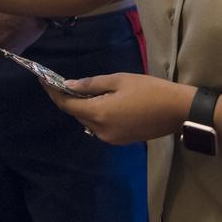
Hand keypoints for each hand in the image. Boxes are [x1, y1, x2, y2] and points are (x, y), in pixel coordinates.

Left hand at [43, 72, 195, 144]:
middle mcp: (100, 130)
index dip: (54, 93)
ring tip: (83, 90)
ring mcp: (111, 138)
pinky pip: (100, 126)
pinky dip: (96, 114)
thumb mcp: (119, 80)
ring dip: (84, 107)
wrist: (177, 110)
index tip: (44, 81)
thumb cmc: (149, 90)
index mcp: (99, 113)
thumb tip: (68, 85)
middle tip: (62, 82)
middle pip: (78, 114)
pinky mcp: (120, 140)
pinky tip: (101, 102)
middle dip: (69, 99)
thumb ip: (91, 84)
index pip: (68, 105)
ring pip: (89, 121)